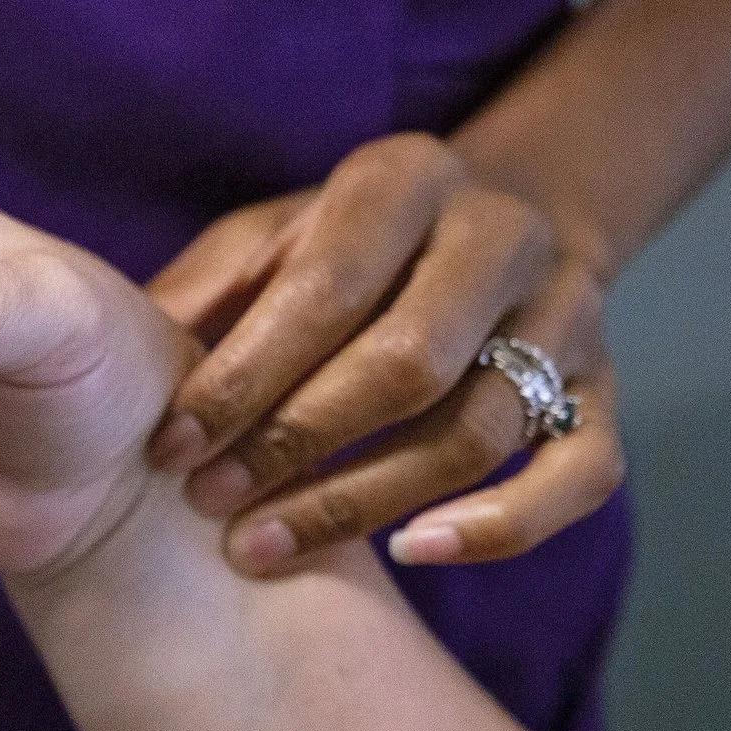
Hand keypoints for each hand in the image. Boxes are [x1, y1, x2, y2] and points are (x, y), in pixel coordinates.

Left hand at [146, 133, 625, 575]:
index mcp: (407, 177)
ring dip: (366, 502)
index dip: (245, 374)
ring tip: (267, 546)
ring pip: (481, 428)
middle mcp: (502, 235)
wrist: (489, 224)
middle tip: (212, 504)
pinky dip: (503, 527)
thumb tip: (124, 361)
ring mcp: (569, 316)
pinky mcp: (606, 391)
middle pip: (411, 362)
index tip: (171, 445)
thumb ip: (204, 293)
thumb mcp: (267, 236)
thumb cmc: (345, 247)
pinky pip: (580, 476)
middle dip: (298, 444)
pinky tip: (414, 553)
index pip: (327, 285)